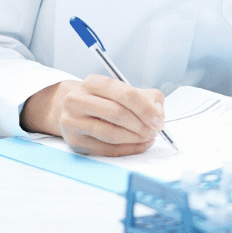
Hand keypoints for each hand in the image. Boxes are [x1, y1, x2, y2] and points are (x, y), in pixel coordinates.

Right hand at [20, 74, 165, 156]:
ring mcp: (72, 122)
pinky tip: (139, 145)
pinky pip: (106, 149)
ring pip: (110, 134)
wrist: (73, 110)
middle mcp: (77, 100)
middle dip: (141, 124)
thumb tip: (159, 114)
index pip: (123, 93)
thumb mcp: (123, 90)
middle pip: (116, 114)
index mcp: (92, 82)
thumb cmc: (104, 100)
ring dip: (135, 138)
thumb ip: (148, 97)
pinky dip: (127, 149)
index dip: (144, 107)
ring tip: (148, 137)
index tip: (158, 119)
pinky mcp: (75, 142)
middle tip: (155, 130)